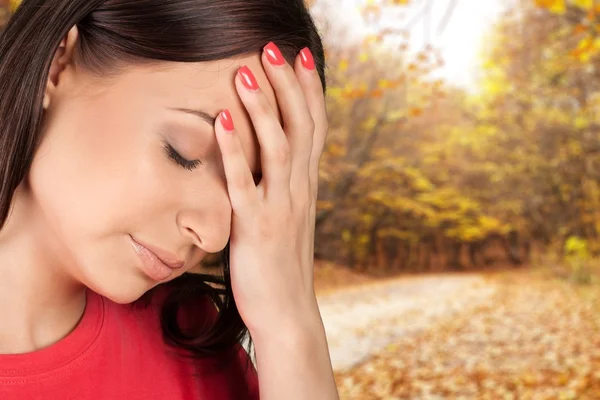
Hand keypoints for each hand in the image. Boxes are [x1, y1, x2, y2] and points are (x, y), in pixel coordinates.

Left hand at [214, 42, 326, 337]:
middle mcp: (300, 190)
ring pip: (279, 147)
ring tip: (248, 72)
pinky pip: (245, 182)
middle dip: (288, 86)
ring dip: (264, 108)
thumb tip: (269, 160)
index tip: (300, 57)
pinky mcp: (257, 227)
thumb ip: (282, 187)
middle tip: (274, 48)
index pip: (315, 127)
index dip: (309, 91)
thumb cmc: (281, 264)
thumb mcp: (287, 218)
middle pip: (301, 127)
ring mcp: (281, 207)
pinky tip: (224, 119)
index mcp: (307, 185)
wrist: (287, 312)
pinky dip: (235, 149)